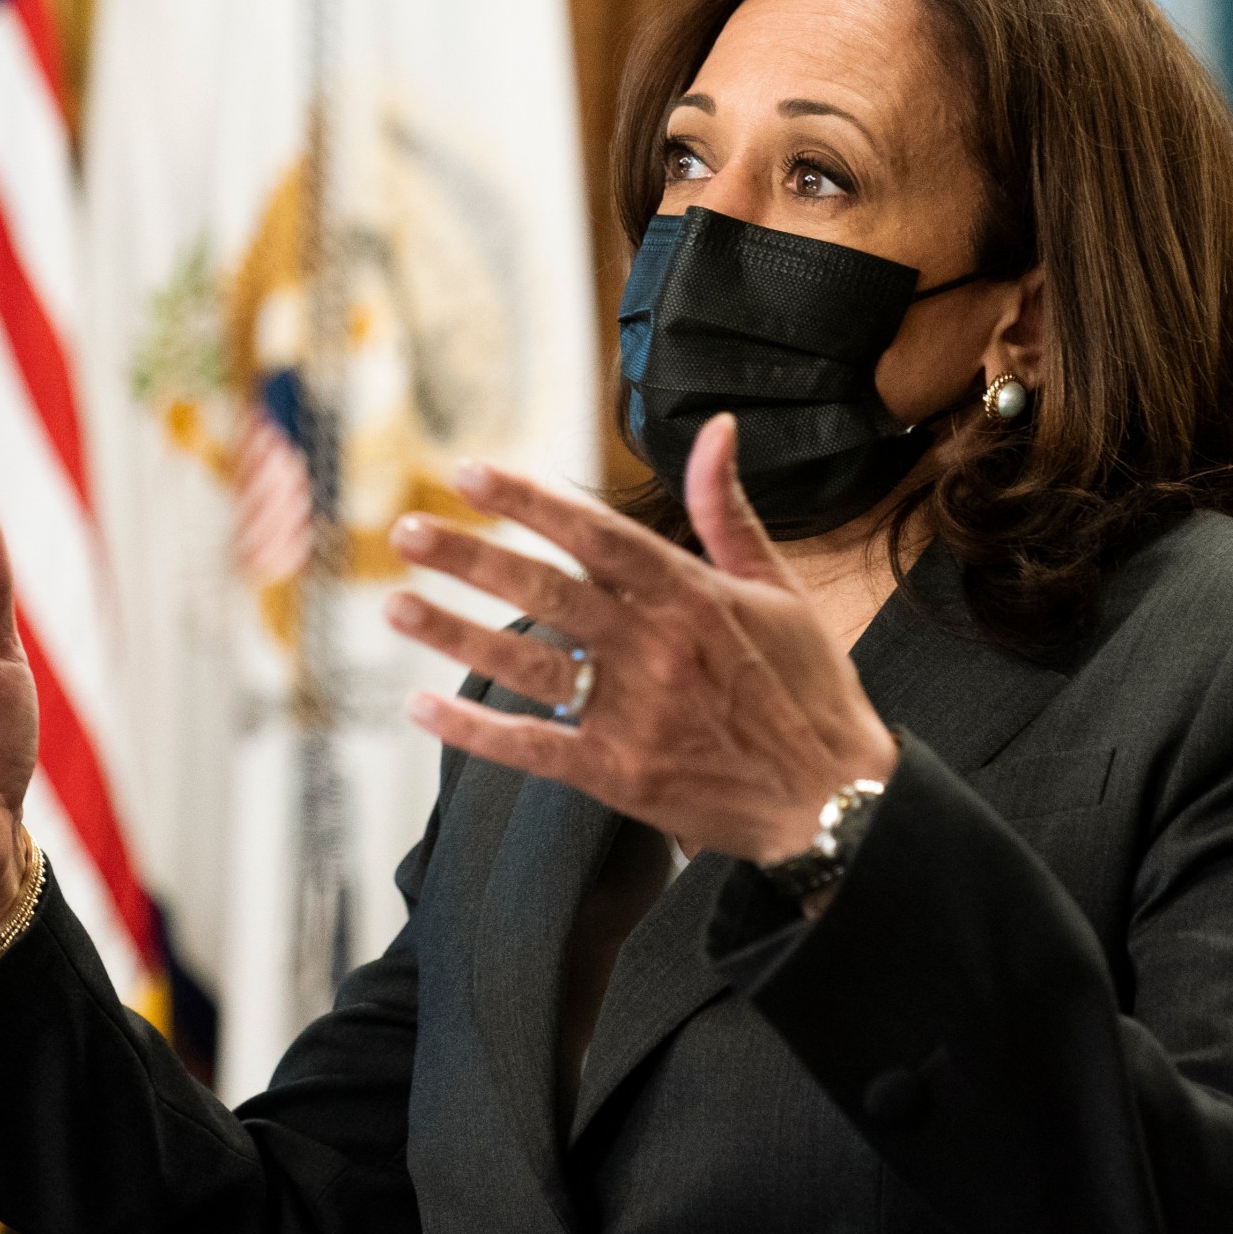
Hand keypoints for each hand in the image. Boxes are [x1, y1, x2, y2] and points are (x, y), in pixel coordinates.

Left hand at [385, 415, 899, 864]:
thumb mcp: (780, 590)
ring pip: (528, 664)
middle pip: (546, 591)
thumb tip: (714, 430)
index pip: (596, 533)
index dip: (529, 501)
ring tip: (395, 606)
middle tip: (406, 529)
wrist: (837, 803)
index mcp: (694, 594)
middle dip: (470, 557)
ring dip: (454, 634)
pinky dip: (474, 730)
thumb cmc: (809, 692)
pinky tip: (422, 709)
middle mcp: (657, 647)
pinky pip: (532, 747)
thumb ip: (729, 512)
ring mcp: (636, 712)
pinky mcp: (620, 774)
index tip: (470, 471)